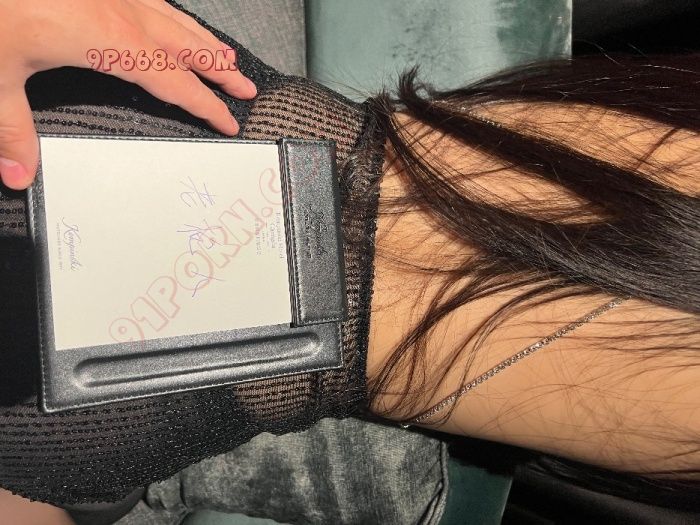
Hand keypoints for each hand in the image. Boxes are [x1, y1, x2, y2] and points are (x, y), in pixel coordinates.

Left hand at [0, 0, 256, 189]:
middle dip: (221, 69)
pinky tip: (173, 21)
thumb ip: (11, 127)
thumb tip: (20, 174)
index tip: (228, 121)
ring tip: (226, 57)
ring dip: (204, 40)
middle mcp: (119, 9)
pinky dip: (175, 17)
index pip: (174, 80)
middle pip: (187, 45)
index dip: (206, 104)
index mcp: (107, 37)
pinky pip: (154, 0)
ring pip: (174, 17)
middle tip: (246, 88)